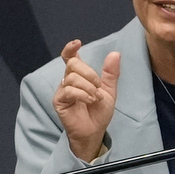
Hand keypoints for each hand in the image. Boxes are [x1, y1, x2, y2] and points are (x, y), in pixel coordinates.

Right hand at [53, 38, 120, 162]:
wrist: (95, 131)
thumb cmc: (99, 112)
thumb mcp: (109, 90)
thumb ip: (111, 73)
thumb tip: (115, 53)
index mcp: (79, 76)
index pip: (70, 57)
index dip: (70, 49)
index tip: (77, 43)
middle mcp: (68, 81)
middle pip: (73, 64)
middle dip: (89, 73)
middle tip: (98, 86)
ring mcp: (62, 91)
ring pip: (72, 77)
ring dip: (88, 87)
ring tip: (95, 98)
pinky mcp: (59, 101)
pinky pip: (68, 91)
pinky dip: (82, 94)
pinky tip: (90, 100)